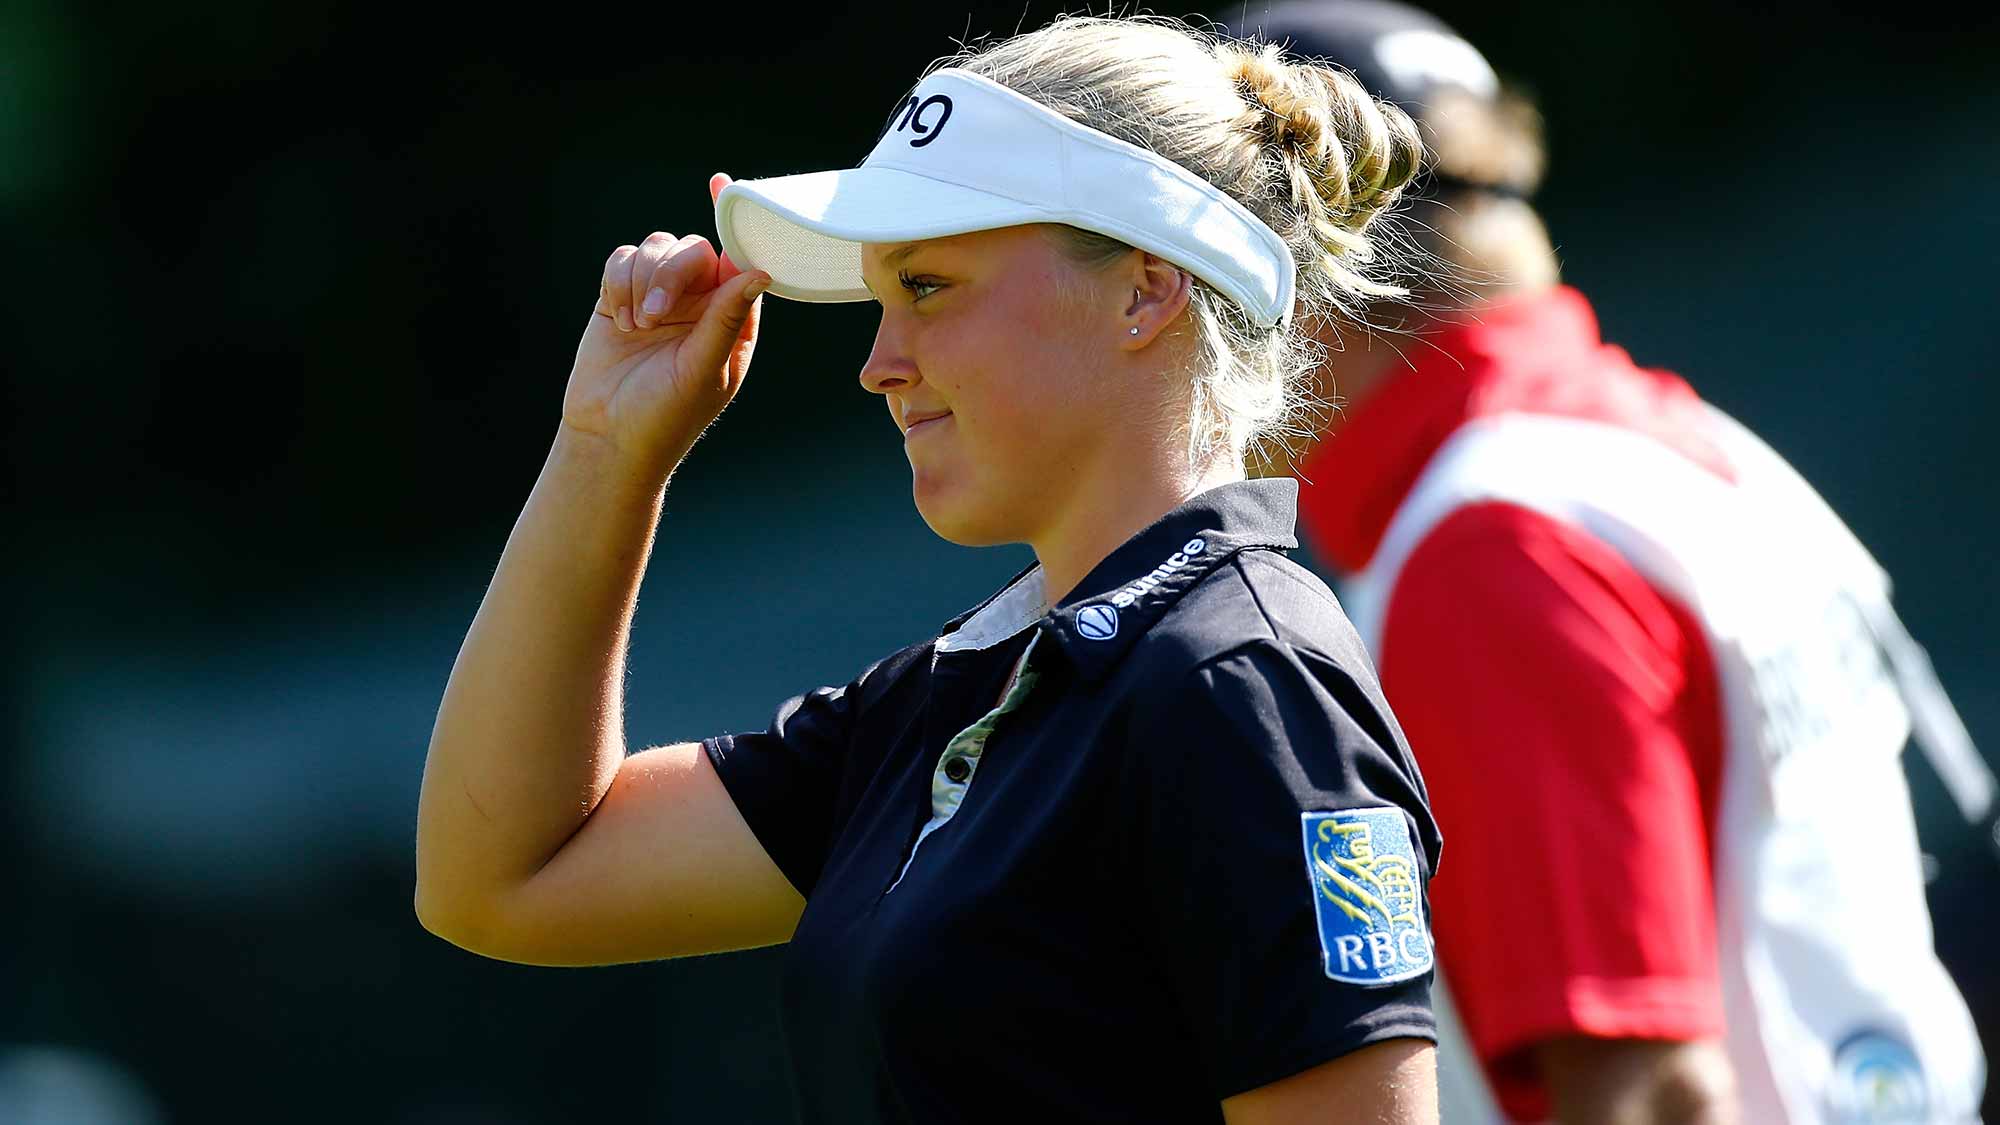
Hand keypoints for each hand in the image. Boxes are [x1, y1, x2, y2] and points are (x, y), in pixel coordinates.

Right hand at [561, 173, 770, 471]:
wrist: (608, 437)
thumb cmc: (666, 416)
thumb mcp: (703, 370)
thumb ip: (727, 319)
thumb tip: (760, 273)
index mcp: (732, 319)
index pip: (742, 260)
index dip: (737, 223)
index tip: (722, 184)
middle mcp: (700, 302)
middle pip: (694, 249)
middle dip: (671, 275)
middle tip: (655, 319)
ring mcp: (659, 297)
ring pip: (655, 247)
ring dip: (642, 282)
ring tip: (636, 328)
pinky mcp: (619, 296)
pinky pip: (622, 259)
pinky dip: (618, 283)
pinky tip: (618, 320)